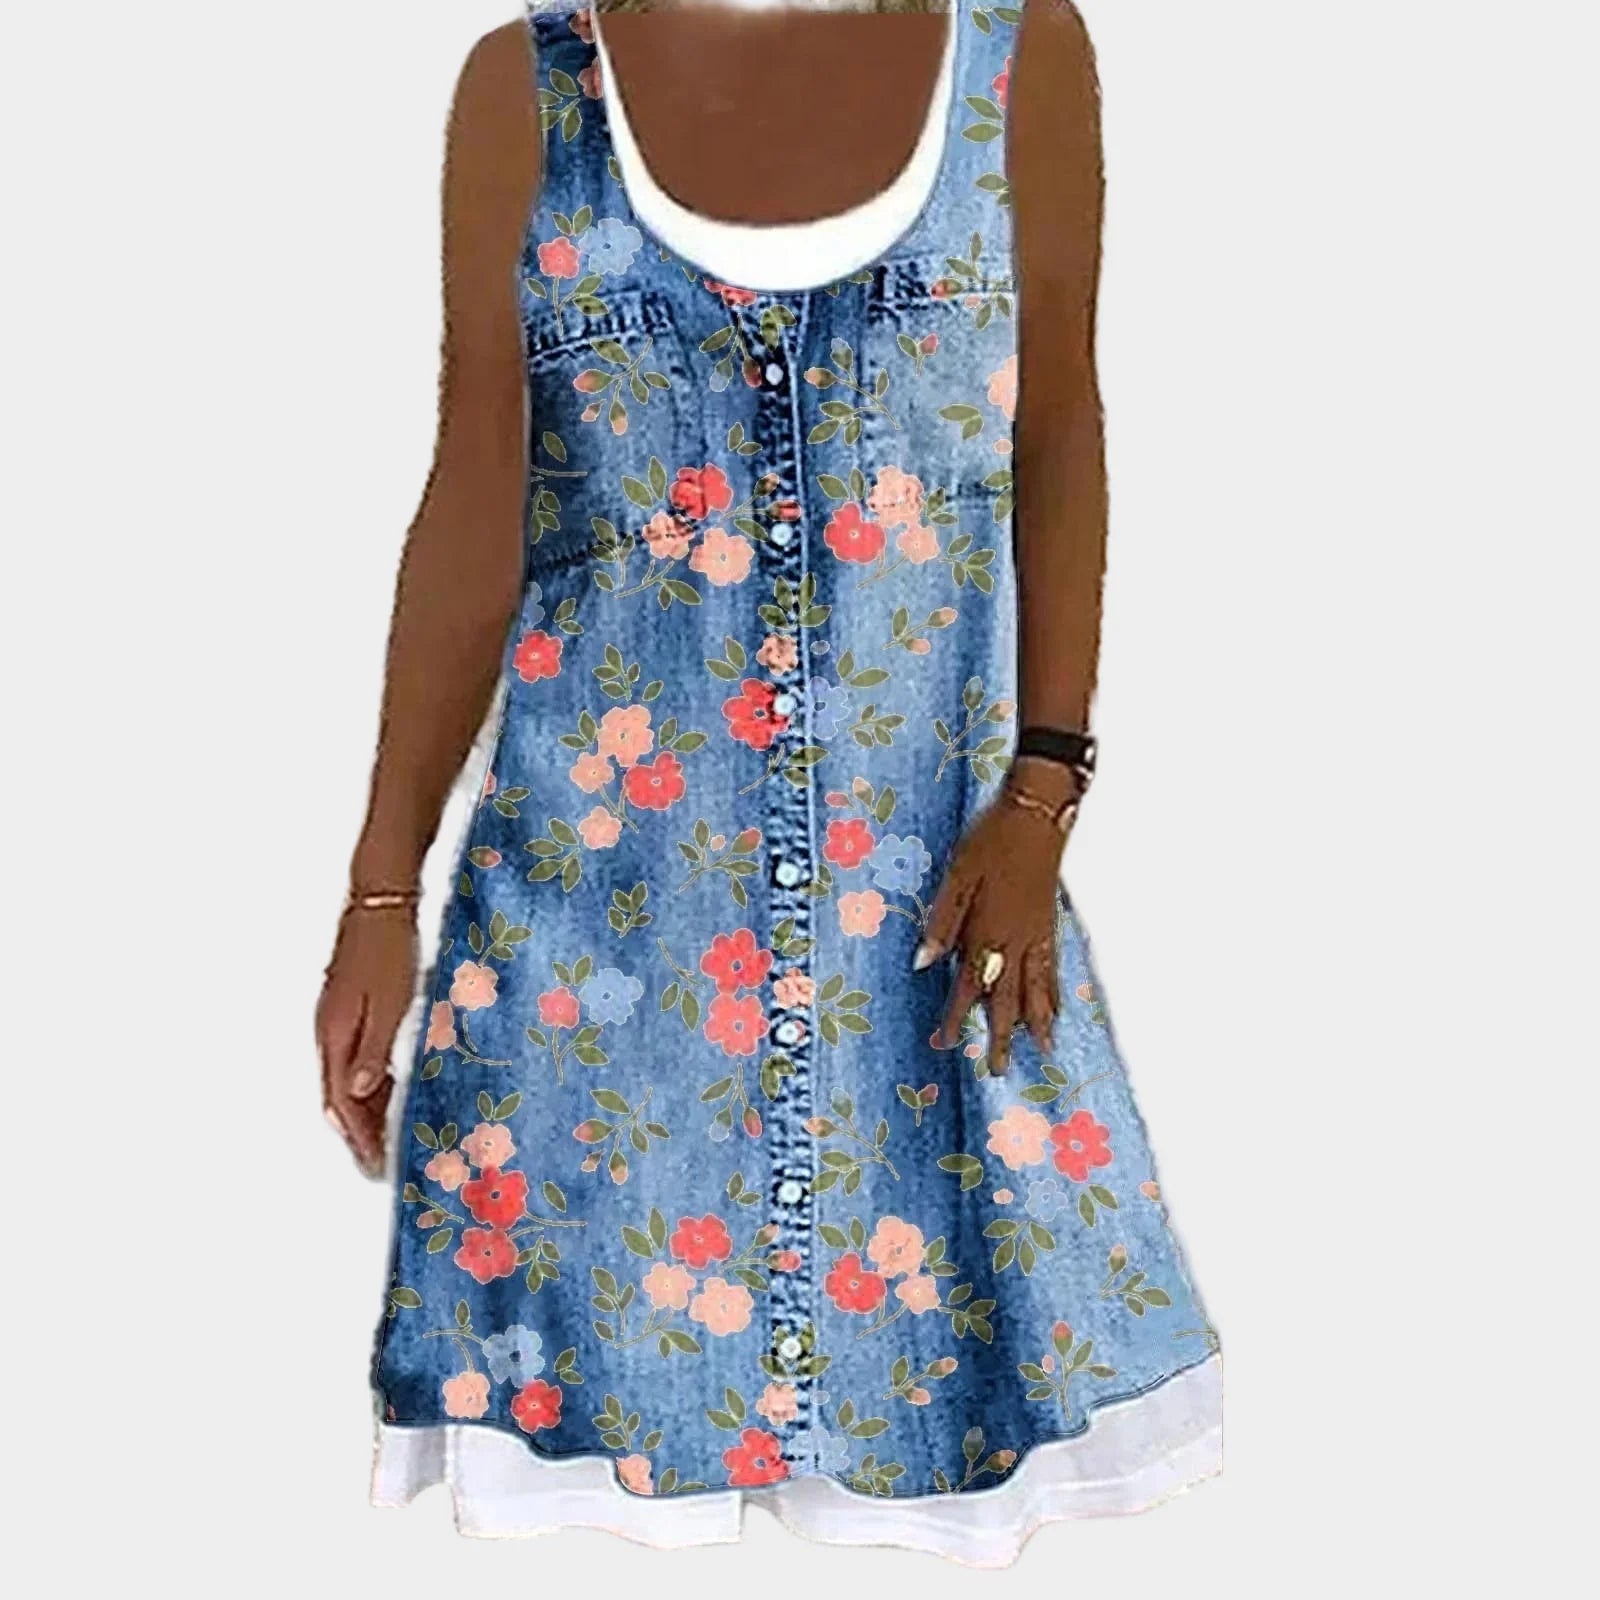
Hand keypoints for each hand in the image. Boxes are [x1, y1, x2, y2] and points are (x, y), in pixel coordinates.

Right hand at [315, 905, 417, 1175]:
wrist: (379, 902)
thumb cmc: (390, 949)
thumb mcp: (390, 1002)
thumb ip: (373, 1049)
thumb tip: (356, 1094)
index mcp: (336, 1034)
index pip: (341, 1102)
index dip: (358, 1137)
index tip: (374, 1165)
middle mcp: (329, 1031)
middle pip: (337, 1096)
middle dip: (356, 1132)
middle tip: (377, 1161)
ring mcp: (336, 1018)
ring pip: (343, 1078)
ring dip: (360, 1110)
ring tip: (383, 1135)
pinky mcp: (349, 1006)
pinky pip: (352, 1057)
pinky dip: (366, 1082)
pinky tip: (385, 1087)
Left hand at [916, 766, 1074, 1073]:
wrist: (1038, 813)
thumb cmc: (990, 839)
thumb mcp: (956, 875)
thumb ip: (941, 922)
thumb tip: (924, 963)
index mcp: (987, 931)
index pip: (967, 986)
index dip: (955, 1018)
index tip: (944, 1046)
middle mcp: (1015, 941)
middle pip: (1007, 998)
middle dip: (1000, 1035)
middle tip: (997, 1070)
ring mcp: (1038, 934)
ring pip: (1038, 989)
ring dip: (1037, 1022)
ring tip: (1042, 1052)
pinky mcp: (1051, 923)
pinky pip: (1054, 969)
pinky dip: (1054, 994)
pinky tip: (1055, 1006)